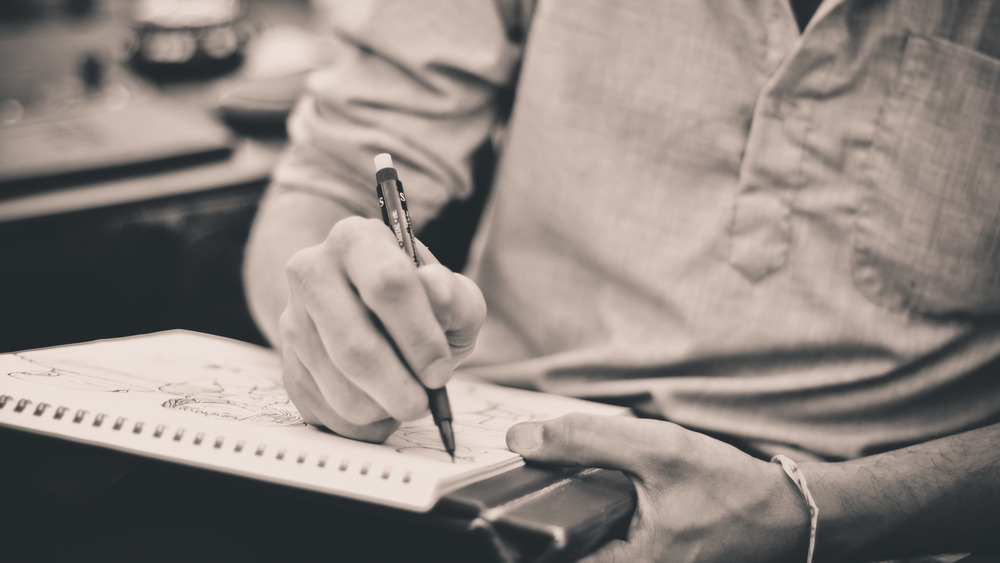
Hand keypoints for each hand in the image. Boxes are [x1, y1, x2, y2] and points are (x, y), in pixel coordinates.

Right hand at [279, 216, 485, 441]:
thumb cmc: (420, 307)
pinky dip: (367, 423)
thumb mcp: (453, 297)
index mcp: (357, 240)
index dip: (420, 336)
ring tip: (405, 396)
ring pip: (341, 390)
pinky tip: (382, 402)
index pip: (388, 284)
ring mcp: (292, 322)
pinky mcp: (288, 368)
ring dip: (384, 408)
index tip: (439, 371)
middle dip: (399, 388)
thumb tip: (435, 290)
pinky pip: (330, 415)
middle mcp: (312, 272)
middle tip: (423, 403)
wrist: (367, 317)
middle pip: (355, 347)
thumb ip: (456, 296)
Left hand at [506, 414, 810, 561]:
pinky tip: (593, 497)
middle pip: (557, 554)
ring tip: (557, 486)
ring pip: (578, 552)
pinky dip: (586, 525)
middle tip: (527, 487)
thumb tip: (518, 439)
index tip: (495, 507)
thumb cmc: (727, 489)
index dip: (513, 537)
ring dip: (563, 523)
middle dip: (537, 526)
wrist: (782, 514)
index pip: (542, 560)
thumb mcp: (656, 450)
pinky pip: (599, 550)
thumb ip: (584, 441)